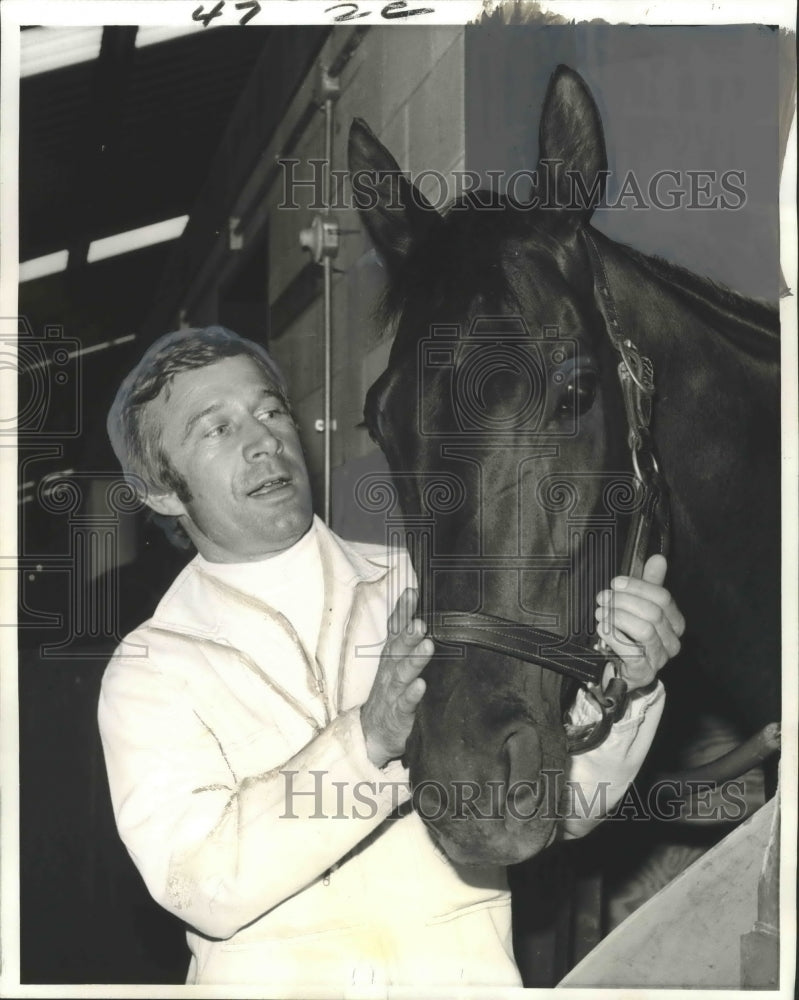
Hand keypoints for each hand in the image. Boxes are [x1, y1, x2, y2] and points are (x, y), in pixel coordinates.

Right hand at [361, 588, 432, 767]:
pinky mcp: (398, 714)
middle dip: (408, 633)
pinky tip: (421, 686)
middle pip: (398, 649)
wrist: (373, 735)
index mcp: (390, 658)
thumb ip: (408, 643)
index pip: (395, 630)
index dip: (402, 610)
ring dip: (414, 659)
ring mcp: (392, 693)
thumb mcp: (396, 665)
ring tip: (427, 645)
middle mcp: (390, 671)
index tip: (412, 591)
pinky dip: (412, 694)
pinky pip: (405, 703)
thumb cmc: (391, 695)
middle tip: (420, 620)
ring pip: (402, 673)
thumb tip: (423, 616)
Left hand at [594, 554, 684, 691]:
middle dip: (624, 601)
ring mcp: (660, 659)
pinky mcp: (644, 672)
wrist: (617, 670)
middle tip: (602, 597)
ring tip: (600, 613)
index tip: (615, 583)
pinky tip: (602, 629)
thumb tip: (658, 558)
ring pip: (644, 630)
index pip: (663, 598)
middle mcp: (672, 641)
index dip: (638, 587)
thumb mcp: (639, 606)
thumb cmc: (629, 634)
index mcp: (675, 622)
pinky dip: (614, 637)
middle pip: (653, 613)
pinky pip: (631, 651)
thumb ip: (650, 583)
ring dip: (618, 618)